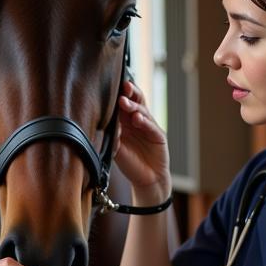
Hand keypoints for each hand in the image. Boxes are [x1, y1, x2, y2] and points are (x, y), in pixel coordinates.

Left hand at [114, 80, 171, 201]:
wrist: (146, 180)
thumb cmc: (130, 163)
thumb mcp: (116, 148)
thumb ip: (113, 135)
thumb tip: (107, 121)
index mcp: (127, 121)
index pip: (124, 103)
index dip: (120, 94)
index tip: (112, 85)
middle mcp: (139, 121)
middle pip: (136, 101)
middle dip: (130, 92)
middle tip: (123, 87)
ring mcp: (149, 127)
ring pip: (143, 111)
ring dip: (134, 106)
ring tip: (124, 102)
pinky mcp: (158, 136)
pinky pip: (151, 127)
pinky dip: (144, 122)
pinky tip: (138, 118)